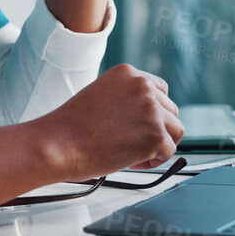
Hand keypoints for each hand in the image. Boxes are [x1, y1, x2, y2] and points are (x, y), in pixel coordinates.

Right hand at [32, 64, 183, 180]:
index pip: (159, 90)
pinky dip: (154, 161)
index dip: (152, 111)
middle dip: (156, 128)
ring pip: (175, 130)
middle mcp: (142, 87)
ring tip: (135, 153)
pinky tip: (132, 161)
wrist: (58, 144)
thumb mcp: (100, 96)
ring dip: (159, 143)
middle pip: (170, 110)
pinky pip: (169, 151)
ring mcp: (151, 110)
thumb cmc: (70, 127)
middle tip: (134, 143)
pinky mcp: (155, 135)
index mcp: (128, 74)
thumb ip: (124, 100)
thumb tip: (144, 118)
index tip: (140, 124)